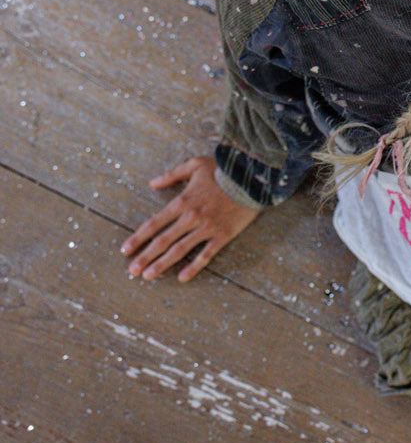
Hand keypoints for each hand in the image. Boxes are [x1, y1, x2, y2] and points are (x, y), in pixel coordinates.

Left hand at [121, 156, 259, 281]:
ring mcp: (207, 228)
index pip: (154, 224)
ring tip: (148, 276)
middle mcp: (191, 217)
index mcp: (182, 201)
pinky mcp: (222, 235)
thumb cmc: (222, 169)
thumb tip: (152, 183)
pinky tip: (182, 278)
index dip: (138, 238)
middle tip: (132, 272)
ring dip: (162, 264)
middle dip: (145, 257)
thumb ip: (171, 175)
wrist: (252, 176)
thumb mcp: (194, 165)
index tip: (125, 250)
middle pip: (163, 241)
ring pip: (180, 250)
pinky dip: (193, 267)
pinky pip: (205, 255)